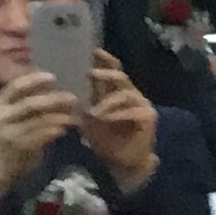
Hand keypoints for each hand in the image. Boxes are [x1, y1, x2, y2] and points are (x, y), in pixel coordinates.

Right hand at [0, 66, 81, 195]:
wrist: (0, 163)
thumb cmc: (14, 132)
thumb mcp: (15, 114)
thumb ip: (31, 101)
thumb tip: (59, 89)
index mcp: (1, 102)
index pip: (16, 87)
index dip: (34, 80)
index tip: (53, 78)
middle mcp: (2, 115)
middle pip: (30, 104)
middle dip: (54, 100)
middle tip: (73, 99)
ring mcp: (9, 132)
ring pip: (39, 121)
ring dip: (60, 117)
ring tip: (75, 116)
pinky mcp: (18, 146)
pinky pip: (40, 136)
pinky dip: (54, 131)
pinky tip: (65, 129)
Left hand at [81, 55, 161, 190]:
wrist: (122, 163)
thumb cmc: (105, 140)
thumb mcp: (89, 119)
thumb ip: (84, 101)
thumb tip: (66, 86)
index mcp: (116, 92)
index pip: (112, 69)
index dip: (104, 60)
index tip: (93, 51)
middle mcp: (131, 94)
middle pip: (120, 76)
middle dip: (106, 73)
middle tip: (91, 73)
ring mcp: (142, 105)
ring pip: (125, 94)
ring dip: (107, 102)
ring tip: (94, 112)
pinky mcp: (148, 117)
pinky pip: (132, 110)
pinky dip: (116, 114)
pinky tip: (105, 118)